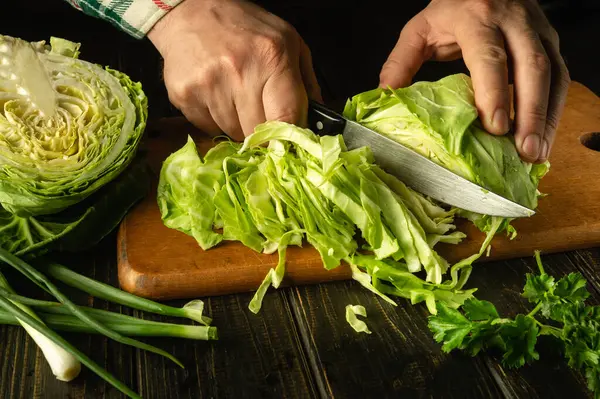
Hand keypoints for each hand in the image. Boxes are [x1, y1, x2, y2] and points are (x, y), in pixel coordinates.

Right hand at [148, 0, 321, 140]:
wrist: (189, 9)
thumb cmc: (245, 26)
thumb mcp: (288, 40)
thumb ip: (307, 82)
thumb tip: (318, 122)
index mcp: (272, 58)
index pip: (286, 119)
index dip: (288, 139)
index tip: (288, 145)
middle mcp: (240, 72)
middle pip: (258, 133)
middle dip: (263, 131)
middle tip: (260, 112)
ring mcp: (209, 85)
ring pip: (233, 134)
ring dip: (238, 124)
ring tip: (234, 95)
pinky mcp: (184, 95)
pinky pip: (208, 128)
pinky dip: (215, 120)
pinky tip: (215, 95)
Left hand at [379, 0, 569, 162]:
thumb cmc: (451, 9)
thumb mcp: (420, 29)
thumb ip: (400, 62)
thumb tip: (385, 97)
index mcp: (477, 17)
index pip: (489, 57)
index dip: (494, 92)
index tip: (494, 127)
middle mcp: (514, 22)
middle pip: (531, 68)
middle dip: (530, 113)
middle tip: (523, 150)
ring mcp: (537, 31)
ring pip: (553, 74)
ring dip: (547, 117)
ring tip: (536, 153)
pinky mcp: (550, 42)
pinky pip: (560, 76)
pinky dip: (554, 110)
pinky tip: (544, 136)